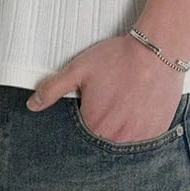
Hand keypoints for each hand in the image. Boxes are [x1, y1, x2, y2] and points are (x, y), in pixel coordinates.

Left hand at [25, 34, 185, 142]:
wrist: (157, 51)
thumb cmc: (118, 58)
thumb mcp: (79, 69)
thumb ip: (53, 88)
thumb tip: (32, 105)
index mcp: (94, 125)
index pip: (82, 132)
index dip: (86, 114)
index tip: (95, 101)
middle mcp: (117, 138)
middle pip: (103, 138)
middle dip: (104, 121)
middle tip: (112, 98)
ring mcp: (140, 138)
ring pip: (124, 139)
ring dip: (122, 126)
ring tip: (126, 102)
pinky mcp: (157, 132)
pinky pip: (143, 139)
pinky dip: (139, 127)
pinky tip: (139, 107)